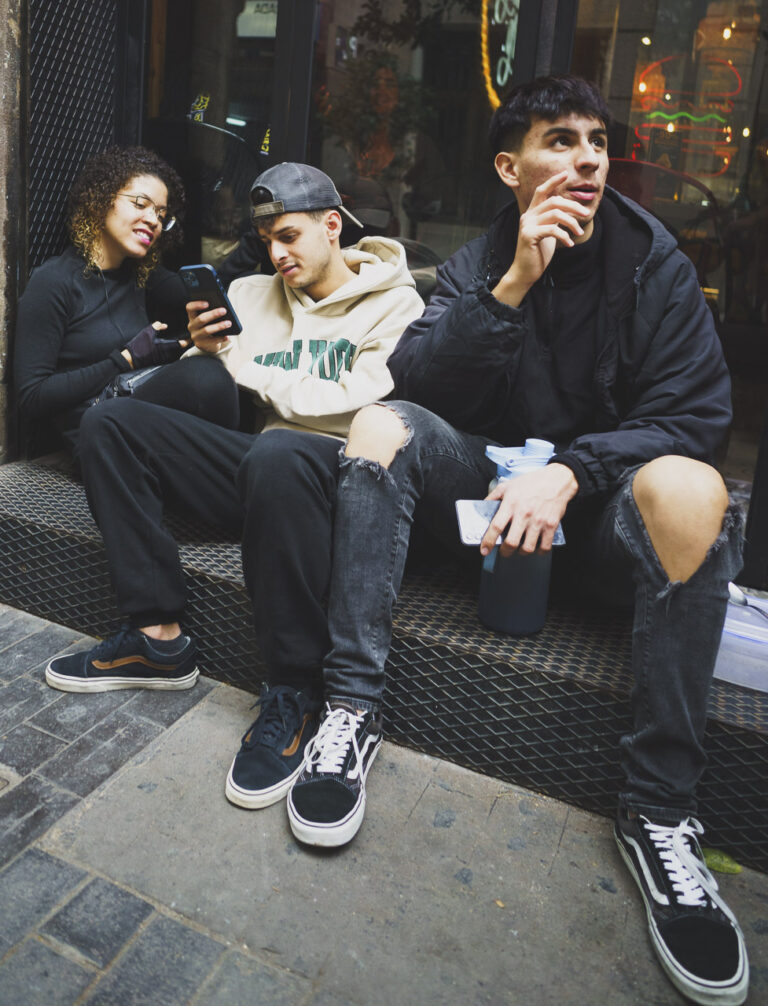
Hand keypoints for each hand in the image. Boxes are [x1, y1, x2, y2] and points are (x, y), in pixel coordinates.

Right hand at [123, 322, 188, 369]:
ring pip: (176, 353)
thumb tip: (164, 325)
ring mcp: (165, 359)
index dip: (187, 340)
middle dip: (184, 344)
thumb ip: (157, 326)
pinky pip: (170, 356)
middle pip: (180, 349)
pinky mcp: (161, 361)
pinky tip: (170, 347)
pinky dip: (172, 351)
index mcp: (166, 347)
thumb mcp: (147, 332)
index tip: (189, 336)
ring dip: (178, 348)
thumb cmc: (138, 346)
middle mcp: (167, 354)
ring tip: (180, 342)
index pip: (181, 344)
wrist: (131, 359)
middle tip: (187, 338)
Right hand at [186, 300, 231, 353]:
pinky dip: (220, 338)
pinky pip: (211, 341)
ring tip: (229, 323)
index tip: (208, 303)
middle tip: (224, 310)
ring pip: (206, 330)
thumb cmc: (209, 326)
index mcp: (192, 316)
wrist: (207, 343)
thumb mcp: (208, 319)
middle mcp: (191, 326)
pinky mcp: (200, 344)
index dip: (197, 304)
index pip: (190, 308)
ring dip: (219, 326)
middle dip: (213, 314)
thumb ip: (212, 312)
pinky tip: (227, 336)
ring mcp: (195, 336)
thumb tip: (222, 308)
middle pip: (200, 319)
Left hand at [479, 463, 577, 556]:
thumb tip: (482, 507)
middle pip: (511, 542)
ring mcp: (538, 521)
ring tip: (520, 548)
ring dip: (521, 552)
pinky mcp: (551, 525)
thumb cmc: (531, 482)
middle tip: (504, 551)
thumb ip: (493, 496)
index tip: (484, 550)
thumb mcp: (508, 485)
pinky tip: (536, 547)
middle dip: (505, 551)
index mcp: (511, 504)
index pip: (496, 526)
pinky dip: (539, 551)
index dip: (488, 541)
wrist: (556, 479)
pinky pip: (545, 546)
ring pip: (528, 548)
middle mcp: (524, 514)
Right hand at [492, 172, 592, 306]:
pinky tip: (570, 244)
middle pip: (554, 201)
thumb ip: (554, 221)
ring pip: (555, 214)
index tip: (565, 174)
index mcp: (532, 214)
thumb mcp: (548, 233)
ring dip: (572, 222)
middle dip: (573, 205)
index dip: (553, 181)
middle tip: (586, 214)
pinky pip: (552, 230)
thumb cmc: (538, 254)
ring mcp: (527, 225)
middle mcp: (528, 216)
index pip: (542, 191)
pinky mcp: (529, 236)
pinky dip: (564, 236)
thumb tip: (571, 211)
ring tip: (579, 232)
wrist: (525, 272)